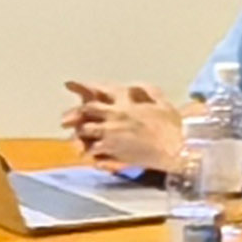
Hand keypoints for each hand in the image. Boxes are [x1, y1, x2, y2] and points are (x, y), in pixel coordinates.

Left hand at [64, 80, 189, 174]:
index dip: (81, 88)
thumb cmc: (172, 125)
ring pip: (86, 132)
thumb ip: (146, 91)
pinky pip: (94, 152)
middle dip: (74, 116)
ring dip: (80, 136)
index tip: (68, 84)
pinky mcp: (114, 152)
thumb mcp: (161, 101)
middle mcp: (115, 116)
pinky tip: (89, 157)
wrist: (176, 147)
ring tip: (77, 141)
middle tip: (65, 120)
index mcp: (125, 103)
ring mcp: (112, 134)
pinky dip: (90, 154)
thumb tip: (135, 86)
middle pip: (86, 112)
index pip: (97, 92)